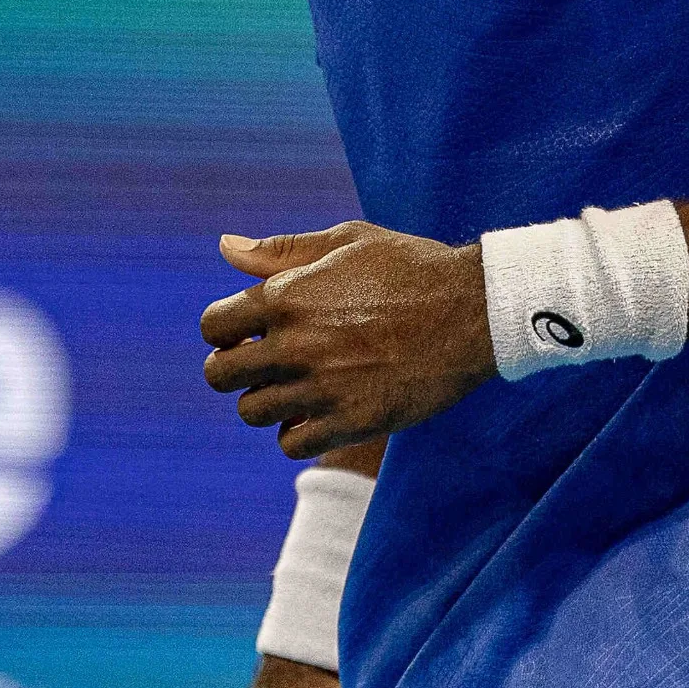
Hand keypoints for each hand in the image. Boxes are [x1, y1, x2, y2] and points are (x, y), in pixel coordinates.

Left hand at [199, 221, 494, 457]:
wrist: (475, 310)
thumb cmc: (410, 267)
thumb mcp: (346, 243)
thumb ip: (281, 250)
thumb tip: (223, 246)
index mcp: (285, 295)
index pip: (213, 327)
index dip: (224, 332)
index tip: (247, 334)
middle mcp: (294, 344)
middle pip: (220, 375)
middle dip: (234, 370)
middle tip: (263, 366)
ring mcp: (321, 387)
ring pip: (252, 412)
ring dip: (266, 402)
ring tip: (295, 388)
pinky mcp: (351, 421)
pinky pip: (292, 444)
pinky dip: (296, 434)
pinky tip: (318, 414)